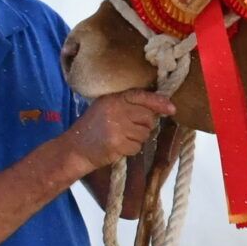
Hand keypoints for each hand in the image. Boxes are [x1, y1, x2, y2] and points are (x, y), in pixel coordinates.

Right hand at [61, 90, 175, 173]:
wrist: (75, 149)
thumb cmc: (93, 129)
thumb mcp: (106, 109)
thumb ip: (128, 105)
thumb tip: (157, 109)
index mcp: (113, 99)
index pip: (141, 96)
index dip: (158, 102)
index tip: (171, 108)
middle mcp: (115, 110)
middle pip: (148, 116)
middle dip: (144, 125)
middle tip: (128, 129)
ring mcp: (116, 127)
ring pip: (145, 133)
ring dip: (137, 138)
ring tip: (120, 137)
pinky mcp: (117, 143)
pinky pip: (138, 146)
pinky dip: (131, 149)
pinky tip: (118, 147)